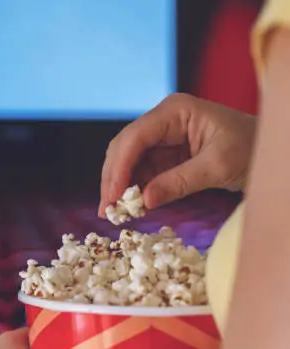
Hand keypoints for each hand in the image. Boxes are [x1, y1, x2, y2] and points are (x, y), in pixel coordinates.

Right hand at [98, 93, 255, 216]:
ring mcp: (162, 137)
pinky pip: (141, 171)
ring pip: (128, 161)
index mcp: (174, 111)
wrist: (268, 151)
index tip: (112, 195)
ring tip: (114, 212)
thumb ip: (179, 182)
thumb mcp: (217, 166)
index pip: (135, 137)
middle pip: (124, 148)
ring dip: (119, 186)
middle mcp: (162, 120)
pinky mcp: (165, 154)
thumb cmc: (250, 149)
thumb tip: (144, 200)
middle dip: (113, 178)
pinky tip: (129, 206)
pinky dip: (133, 189)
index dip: (119, 167)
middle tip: (106, 208)